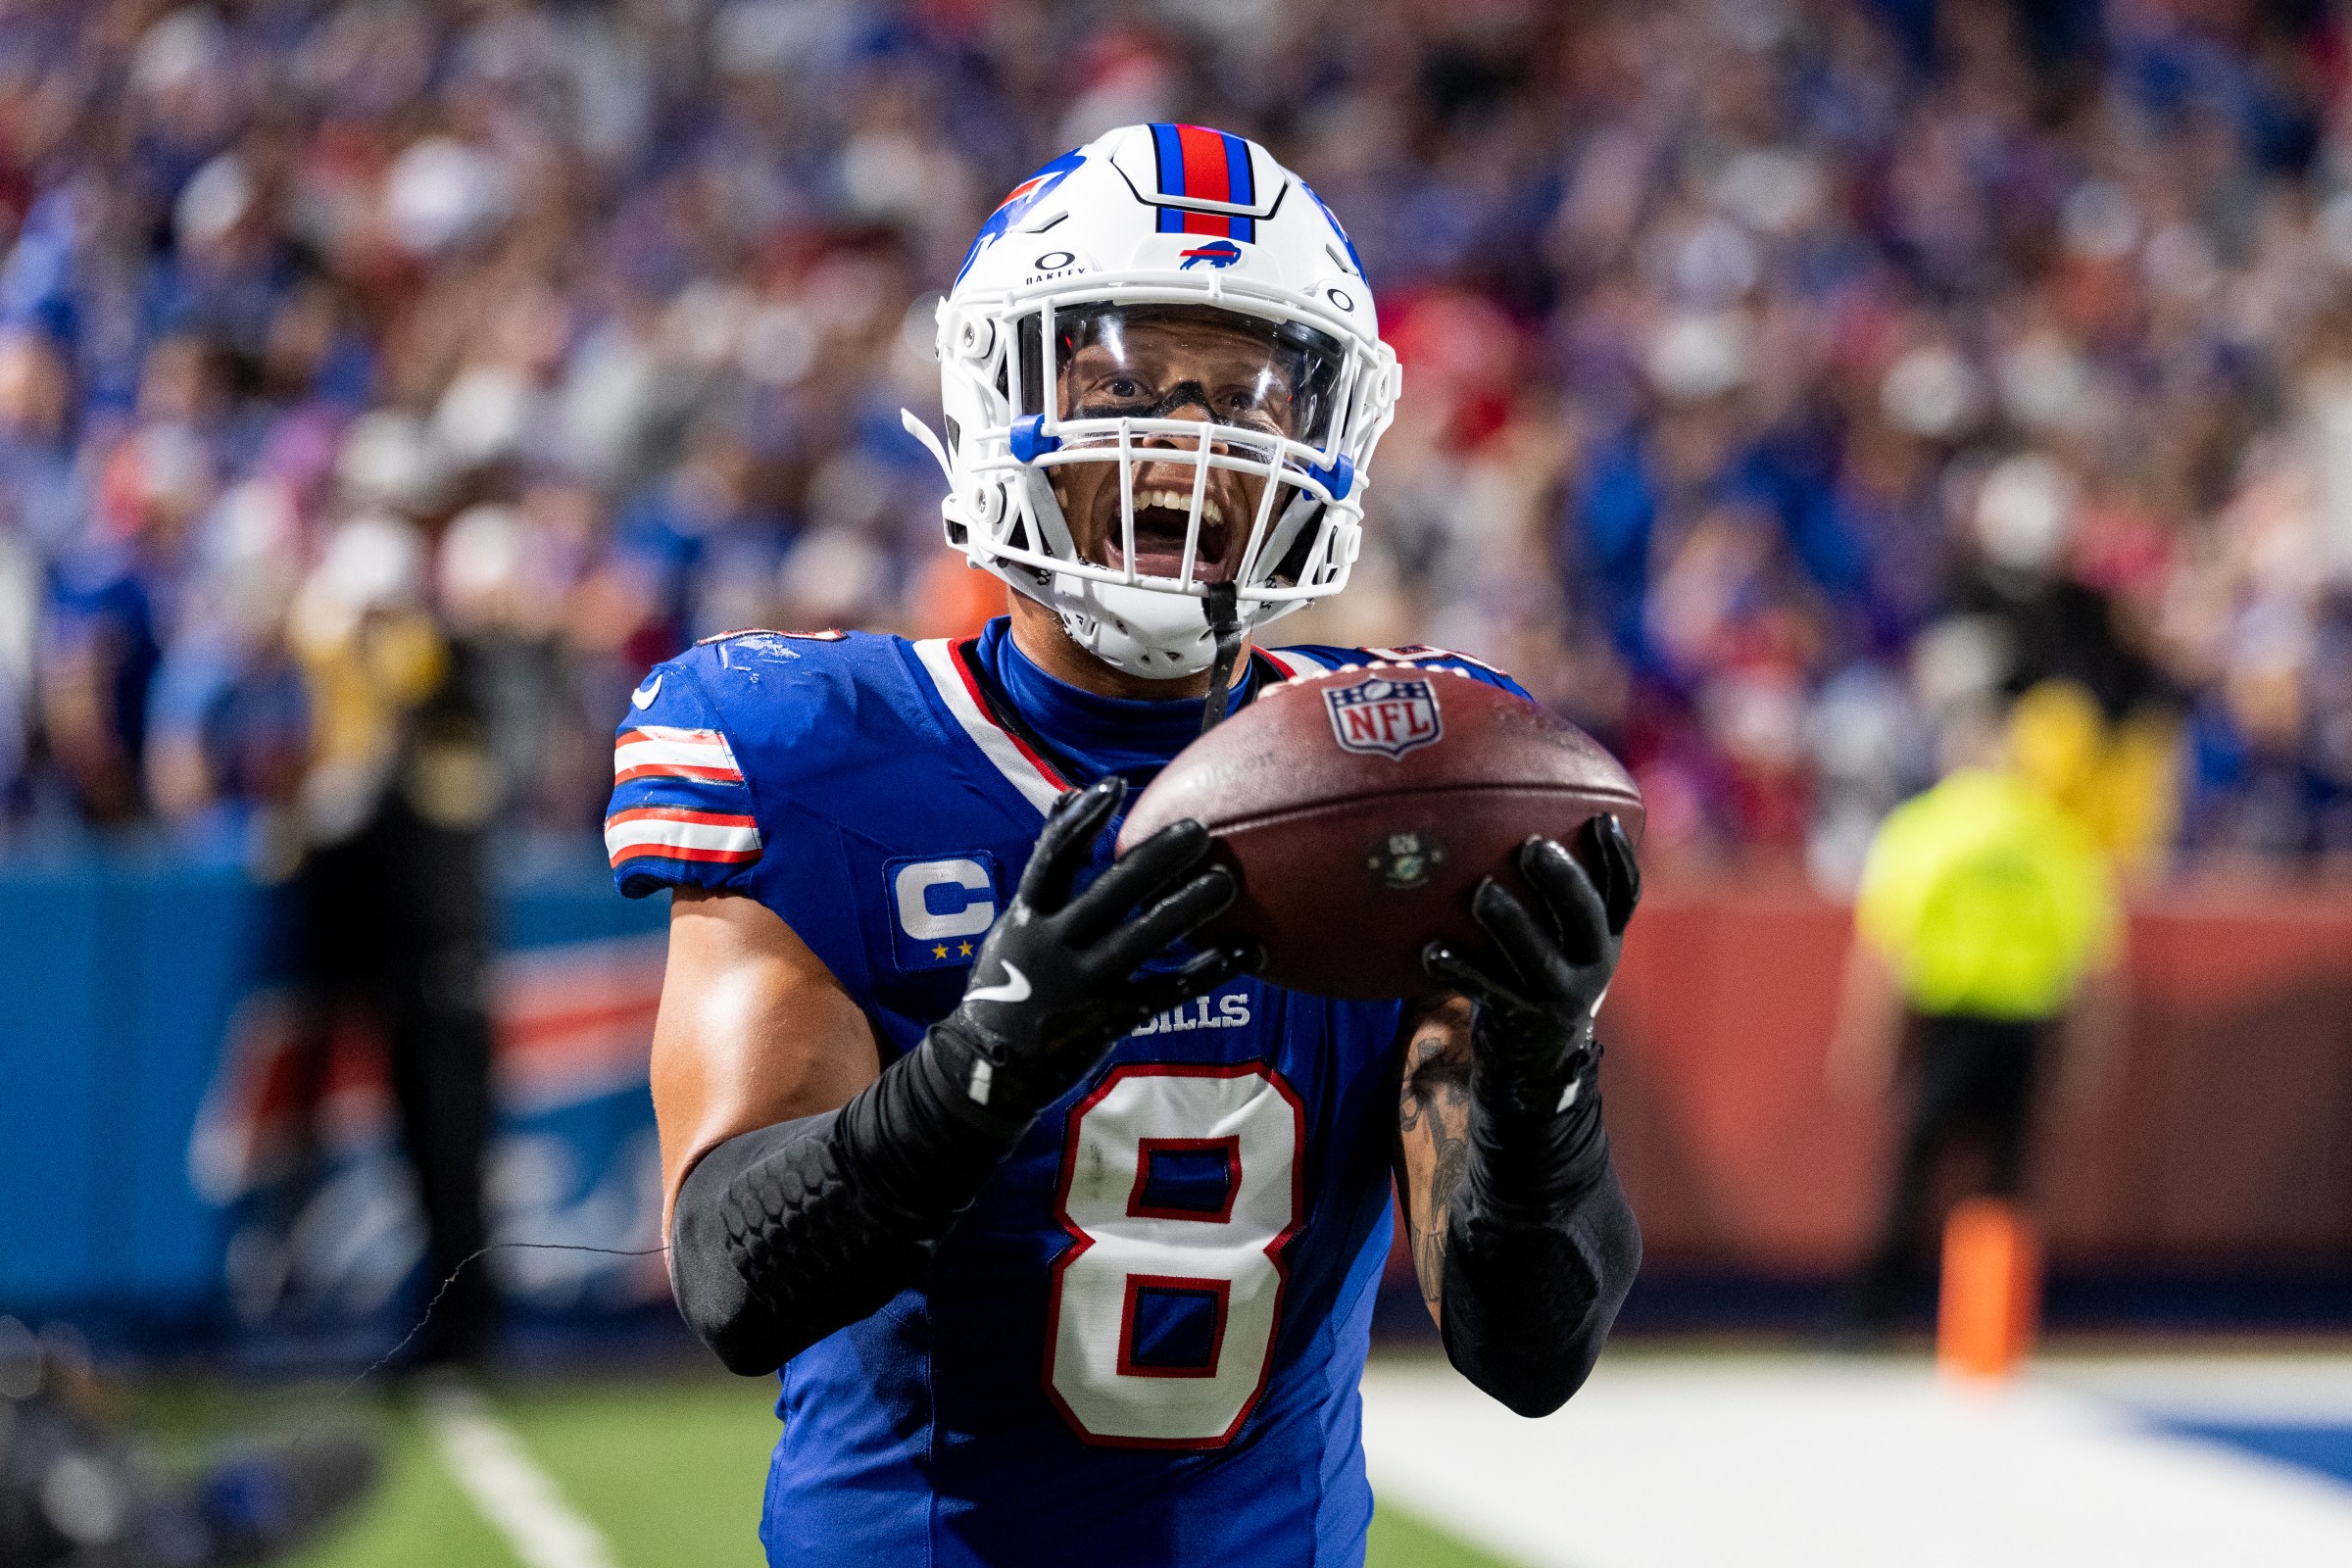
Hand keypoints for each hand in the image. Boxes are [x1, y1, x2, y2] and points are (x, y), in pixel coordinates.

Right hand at [931, 777, 1255, 1122]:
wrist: (986, 1072)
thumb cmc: (1006, 983)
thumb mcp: (1014, 923)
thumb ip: (1047, 865)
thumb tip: (1069, 794)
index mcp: (1027, 915)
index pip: (1053, 855)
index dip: (1083, 819)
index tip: (1117, 786)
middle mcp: (1053, 945)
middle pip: (1111, 891)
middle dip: (1157, 857)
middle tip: (1200, 830)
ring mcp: (1082, 985)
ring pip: (1143, 939)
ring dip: (1187, 908)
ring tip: (1226, 882)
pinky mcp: (1109, 1020)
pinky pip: (1168, 992)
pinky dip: (1211, 971)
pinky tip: (1249, 952)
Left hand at [1423, 816, 1640, 1117]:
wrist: (1537, 1069)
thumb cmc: (1539, 981)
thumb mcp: (1563, 946)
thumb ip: (1553, 903)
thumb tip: (1511, 826)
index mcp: (1604, 940)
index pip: (1623, 894)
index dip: (1618, 856)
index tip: (1600, 817)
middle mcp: (1591, 967)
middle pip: (1586, 918)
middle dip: (1562, 880)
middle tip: (1531, 845)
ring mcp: (1558, 997)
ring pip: (1538, 956)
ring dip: (1510, 922)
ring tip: (1482, 891)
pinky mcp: (1521, 1021)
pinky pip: (1488, 991)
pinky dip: (1460, 969)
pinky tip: (1431, 950)